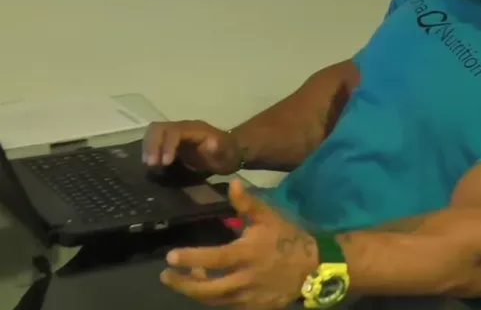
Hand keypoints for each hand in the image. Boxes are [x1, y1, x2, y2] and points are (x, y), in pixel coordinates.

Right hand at [142, 120, 240, 174]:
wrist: (230, 152)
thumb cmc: (228, 154)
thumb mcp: (227, 154)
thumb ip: (218, 149)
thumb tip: (210, 144)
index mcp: (196, 129)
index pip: (175, 131)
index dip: (168, 145)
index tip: (165, 162)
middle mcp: (184, 127)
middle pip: (160, 128)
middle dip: (153, 145)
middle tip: (151, 164)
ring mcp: (177, 132)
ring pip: (155, 132)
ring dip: (149, 147)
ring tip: (150, 164)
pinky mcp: (172, 140)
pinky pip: (156, 139)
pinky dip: (150, 149)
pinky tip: (151, 163)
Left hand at [161, 180, 317, 309]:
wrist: (315, 267)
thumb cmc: (289, 238)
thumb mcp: (270, 218)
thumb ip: (248, 203)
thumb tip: (232, 183)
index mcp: (248, 254)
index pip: (214, 259)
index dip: (191, 258)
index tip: (171, 256)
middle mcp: (246, 279)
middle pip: (207, 289)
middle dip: (183, 284)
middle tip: (166, 276)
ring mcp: (250, 297)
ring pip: (215, 300)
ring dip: (196, 291)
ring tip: (187, 279)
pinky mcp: (255, 308)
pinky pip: (229, 306)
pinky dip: (216, 298)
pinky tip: (209, 290)